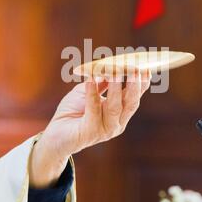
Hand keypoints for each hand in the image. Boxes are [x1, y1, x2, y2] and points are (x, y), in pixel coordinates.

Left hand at [29, 70, 150, 187]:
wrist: (55, 134)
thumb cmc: (73, 112)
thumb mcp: (88, 92)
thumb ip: (101, 83)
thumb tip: (111, 67)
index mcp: (120, 115)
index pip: (134, 98)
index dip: (141, 84)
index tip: (146, 68)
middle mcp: (117, 124)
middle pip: (130, 103)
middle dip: (134, 86)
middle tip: (136, 69)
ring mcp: (105, 130)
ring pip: (115, 107)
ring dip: (116, 89)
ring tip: (116, 73)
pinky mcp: (90, 132)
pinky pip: (93, 111)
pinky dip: (92, 94)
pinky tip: (90, 80)